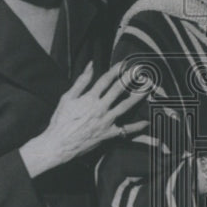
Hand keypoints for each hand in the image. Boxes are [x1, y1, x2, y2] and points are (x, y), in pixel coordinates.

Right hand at [20, 61, 149, 177]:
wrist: (59, 145)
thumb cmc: (60, 120)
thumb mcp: (67, 98)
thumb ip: (81, 81)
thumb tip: (91, 65)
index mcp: (89, 98)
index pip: (106, 79)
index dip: (116, 69)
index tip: (125, 62)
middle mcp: (100, 108)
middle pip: (118, 89)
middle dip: (130, 78)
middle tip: (141, 69)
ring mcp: (106, 121)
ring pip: (125, 106)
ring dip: (137, 96)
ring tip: (148, 88)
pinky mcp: (109, 134)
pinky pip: (126, 130)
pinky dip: (137, 127)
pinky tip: (147, 122)